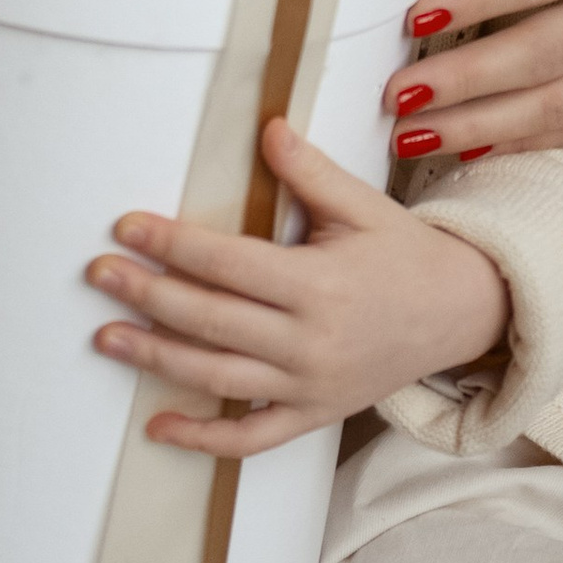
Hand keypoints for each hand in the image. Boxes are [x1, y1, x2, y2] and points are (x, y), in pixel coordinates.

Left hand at [88, 119, 510, 457]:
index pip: (228, 263)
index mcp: (319, 284)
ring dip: (156, 359)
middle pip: (211, 320)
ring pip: (218, 377)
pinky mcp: (313, 415)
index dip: (172, 244)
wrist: (464, 314)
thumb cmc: (407, 255)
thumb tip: (267, 125)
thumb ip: (309, 171)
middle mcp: (310, 341)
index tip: (126, 227)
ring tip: (105, 337)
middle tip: (98, 274)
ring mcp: (309, 385)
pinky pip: (250, 437)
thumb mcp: (362, 206)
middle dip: (147, 296)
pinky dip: (203, 438)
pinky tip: (157, 427)